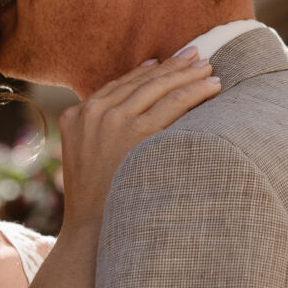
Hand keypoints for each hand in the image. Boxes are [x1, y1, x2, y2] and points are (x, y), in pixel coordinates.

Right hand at [59, 49, 219, 224]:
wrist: (91, 231)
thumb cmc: (96, 202)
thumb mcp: (83, 159)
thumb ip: (97, 133)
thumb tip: (127, 118)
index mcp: (75, 116)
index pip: (117, 86)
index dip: (144, 73)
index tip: (163, 63)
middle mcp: (92, 113)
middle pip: (140, 81)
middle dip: (172, 67)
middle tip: (195, 55)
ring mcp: (114, 121)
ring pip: (159, 88)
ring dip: (188, 75)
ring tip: (209, 68)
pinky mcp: (138, 133)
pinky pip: (174, 103)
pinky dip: (196, 91)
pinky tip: (213, 87)